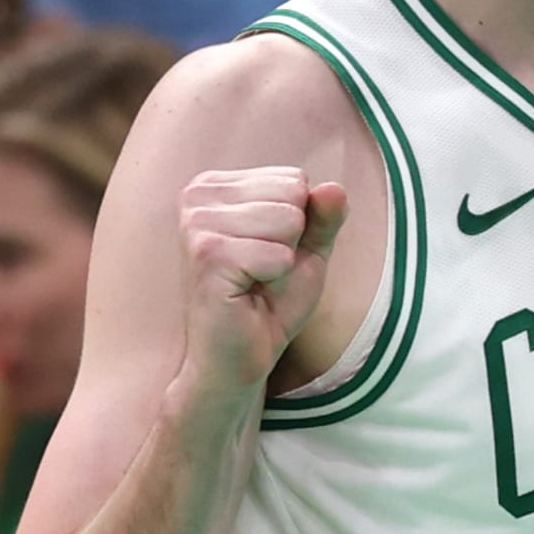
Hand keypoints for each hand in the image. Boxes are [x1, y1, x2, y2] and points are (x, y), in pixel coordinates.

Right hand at [178, 165, 347, 399]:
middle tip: (262, 270)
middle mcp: (198, 196)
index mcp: (215, 186)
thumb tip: (335, 187)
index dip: (297, 224)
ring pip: (288, 220)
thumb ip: (323, 216)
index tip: (267, 253)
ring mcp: (198, 224)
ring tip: (254, 280)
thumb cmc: (268, 301)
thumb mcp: (307, 250)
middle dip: (291, 240)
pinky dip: (275, 277)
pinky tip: (247, 292)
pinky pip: (277, 254)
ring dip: (283, 260)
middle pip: (292, 193)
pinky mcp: (207, 256)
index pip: (293, 178)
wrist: (238, 355)